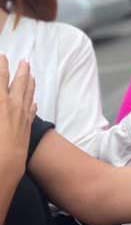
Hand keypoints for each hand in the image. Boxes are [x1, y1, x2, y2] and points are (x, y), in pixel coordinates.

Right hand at [0, 56, 35, 180]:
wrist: (3, 167)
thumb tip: (1, 94)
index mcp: (0, 102)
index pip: (0, 79)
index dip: (1, 66)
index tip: (3, 56)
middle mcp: (14, 106)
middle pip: (19, 84)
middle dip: (21, 71)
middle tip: (25, 61)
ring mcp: (22, 117)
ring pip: (28, 95)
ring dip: (30, 84)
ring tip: (31, 75)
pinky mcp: (26, 128)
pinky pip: (31, 111)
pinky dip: (32, 103)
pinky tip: (33, 101)